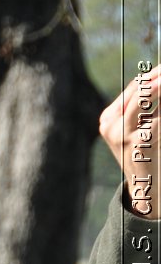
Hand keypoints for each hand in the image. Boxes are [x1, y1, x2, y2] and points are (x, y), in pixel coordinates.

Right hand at [99, 72, 157, 218]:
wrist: (145, 188)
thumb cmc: (146, 155)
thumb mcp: (139, 129)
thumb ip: (146, 108)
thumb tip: (158, 81)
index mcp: (108, 118)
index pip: (135, 87)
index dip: (156, 75)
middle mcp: (110, 124)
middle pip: (140, 88)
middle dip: (160, 77)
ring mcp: (121, 133)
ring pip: (148, 97)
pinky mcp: (138, 141)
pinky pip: (158, 117)